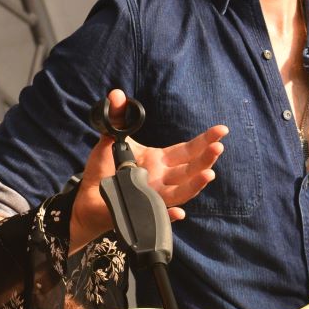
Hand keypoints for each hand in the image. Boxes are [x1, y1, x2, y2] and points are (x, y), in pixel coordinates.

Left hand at [70, 89, 226, 248]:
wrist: (86, 195)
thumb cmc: (103, 168)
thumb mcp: (110, 137)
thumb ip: (117, 116)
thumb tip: (117, 93)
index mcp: (159, 160)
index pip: (187, 150)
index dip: (204, 140)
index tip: (221, 130)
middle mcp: (162, 178)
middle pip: (189, 169)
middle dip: (205, 158)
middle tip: (218, 146)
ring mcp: (154, 195)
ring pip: (180, 192)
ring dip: (194, 185)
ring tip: (208, 174)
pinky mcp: (142, 210)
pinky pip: (159, 215)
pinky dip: (170, 215)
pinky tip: (179, 213)